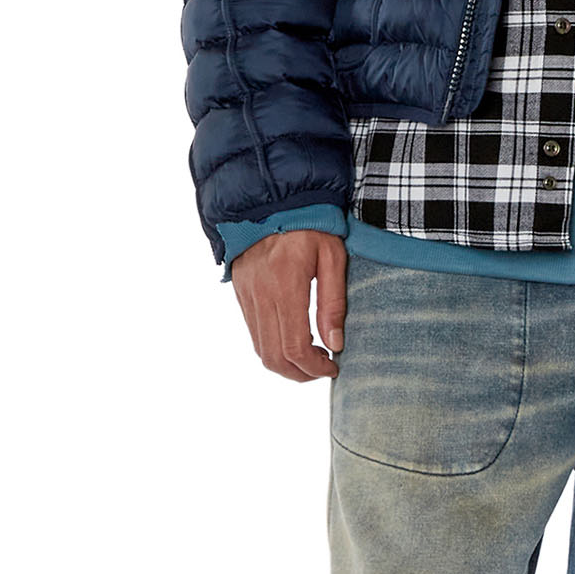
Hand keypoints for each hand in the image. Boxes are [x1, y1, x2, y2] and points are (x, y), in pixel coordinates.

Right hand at [230, 230, 347, 382]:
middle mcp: (260, 294)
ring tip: (310, 356)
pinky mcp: (240, 292)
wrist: (272, 199)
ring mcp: (246, 294)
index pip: (294, 346)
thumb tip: (335, 344)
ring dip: (285, 363)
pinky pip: (253, 331)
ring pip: (259, 348)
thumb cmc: (310, 224)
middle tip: (322, 369)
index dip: (314, 366)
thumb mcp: (332, 257)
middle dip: (299, 374)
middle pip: (273, 356)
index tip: (332, 367)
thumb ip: (333, 302)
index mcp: (285, 284)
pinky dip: (272, 346)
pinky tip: (293, 338)